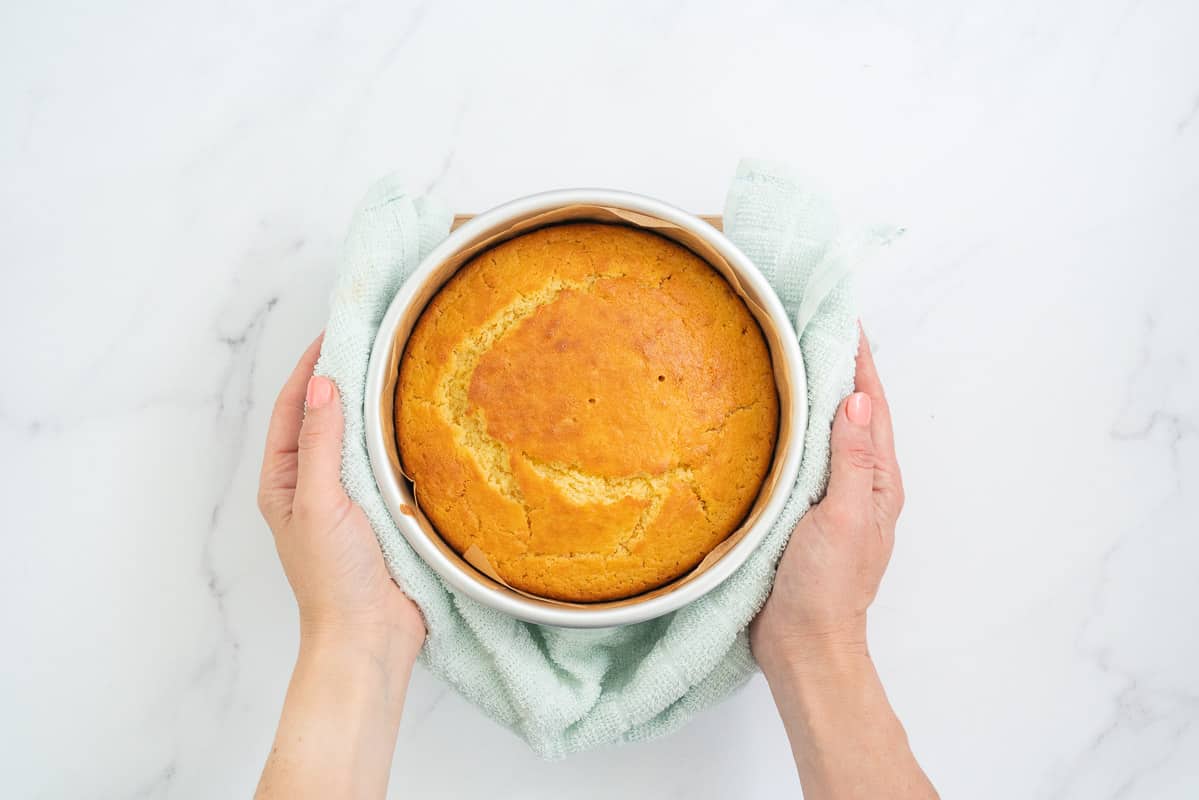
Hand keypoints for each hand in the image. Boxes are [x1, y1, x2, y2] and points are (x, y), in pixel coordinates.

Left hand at [258, 334, 424, 649]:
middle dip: (343, 379)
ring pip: (358, 440)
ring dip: (372, 407)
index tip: (335, 331)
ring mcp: (349, 500)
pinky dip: (398, 439)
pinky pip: (388, 465)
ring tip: (397, 370)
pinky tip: (419, 423)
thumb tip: (323, 383)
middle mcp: (314, 485)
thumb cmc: (334, 578)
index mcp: (285, 481)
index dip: (310, 367)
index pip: (293, 408)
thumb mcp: (320, 503)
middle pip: (325, 419)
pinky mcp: (383, 514)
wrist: (369, 639)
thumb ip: (322, 444)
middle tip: (372, 341)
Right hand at [751, 329, 902, 667]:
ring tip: (792, 361)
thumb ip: (850, 460)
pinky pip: (802, 460)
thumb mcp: (843, 517)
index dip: (860, 363)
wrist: (804, 645)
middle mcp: (859, 485)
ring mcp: (831, 499)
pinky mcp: (802, 514)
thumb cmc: (826, 587)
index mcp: (877, 481)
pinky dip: (794, 431)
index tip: (845, 321)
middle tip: (813, 328)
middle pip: (852, 414)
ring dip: (816, 397)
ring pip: (827, 435)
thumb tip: (856, 399)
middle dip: (839, 370)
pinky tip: (773, 423)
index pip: (871, 407)